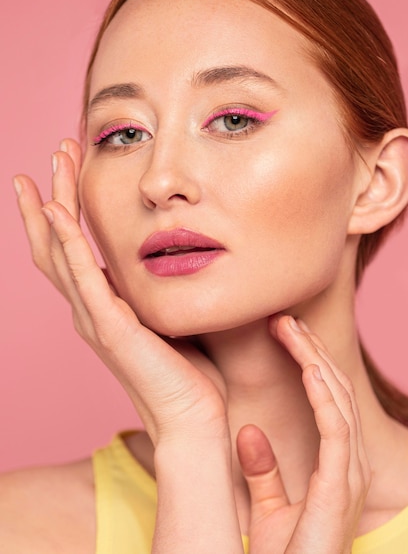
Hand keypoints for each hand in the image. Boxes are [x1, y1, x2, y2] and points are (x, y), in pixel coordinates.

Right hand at [14, 139, 227, 444]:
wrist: (194, 419)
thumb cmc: (188, 375)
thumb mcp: (168, 319)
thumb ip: (156, 292)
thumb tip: (170, 260)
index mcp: (104, 307)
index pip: (73, 249)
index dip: (66, 210)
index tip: (70, 170)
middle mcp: (91, 310)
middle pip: (56, 243)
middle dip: (53, 195)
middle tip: (57, 152)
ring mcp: (95, 319)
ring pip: (60, 252)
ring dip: (52, 205)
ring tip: (50, 165)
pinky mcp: (110, 328)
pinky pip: (81, 276)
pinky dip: (65, 241)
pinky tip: (55, 210)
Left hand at [237, 315, 370, 553]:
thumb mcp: (268, 506)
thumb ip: (261, 470)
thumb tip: (247, 433)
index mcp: (335, 461)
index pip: (326, 397)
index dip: (308, 361)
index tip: (283, 332)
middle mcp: (348, 460)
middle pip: (334, 389)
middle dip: (311, 350)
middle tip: (285, 318)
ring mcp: (348, 472)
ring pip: (337, 399)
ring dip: (314, 360)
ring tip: (292, 329)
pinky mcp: (340, 486)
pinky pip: (335, 429)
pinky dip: (323, 396)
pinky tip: (308, 368)